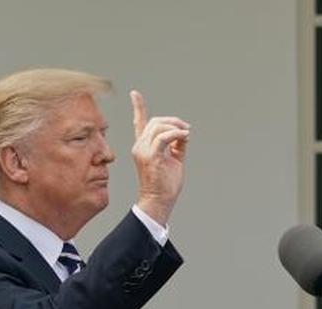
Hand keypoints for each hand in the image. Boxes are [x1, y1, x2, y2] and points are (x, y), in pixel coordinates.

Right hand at [130, 90, 189, 224]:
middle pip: (155, 122)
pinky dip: (176, 134)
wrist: (159, 201)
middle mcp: (140, 146)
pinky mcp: (151, 157)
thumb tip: (184, 133)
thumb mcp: (174, 160)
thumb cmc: (165, 185)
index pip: (139, 123)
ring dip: (176, 127)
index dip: (138, 107)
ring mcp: (143, 151)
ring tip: (186, 133)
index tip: (135, 94)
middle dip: (173, 121)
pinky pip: (164, 137)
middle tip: (187, 129)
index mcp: (143, 146)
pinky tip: (185, 136)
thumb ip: (177, 145)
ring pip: (159, 127)